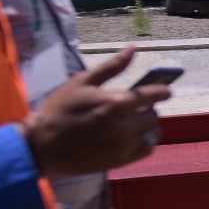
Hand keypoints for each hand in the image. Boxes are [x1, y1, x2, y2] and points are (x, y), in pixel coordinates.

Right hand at [21, 46, 173, 175]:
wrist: (42, 146)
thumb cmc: (61, 109)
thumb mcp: (83, 82)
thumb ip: (112, 66)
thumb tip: (133, 48)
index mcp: (117, 102)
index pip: (154, 94)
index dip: (163, 91)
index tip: (166, 91)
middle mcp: (124, 125)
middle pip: (154, 115)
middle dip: (148, 109)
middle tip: (136, 108)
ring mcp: (123, 145)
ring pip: (152, 133)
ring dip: (147, 127)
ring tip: (133, 123)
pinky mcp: (119, 160)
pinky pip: (146, 150)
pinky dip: (144, 142)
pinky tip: (132, 137)